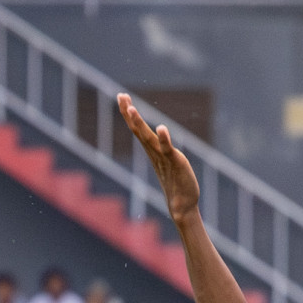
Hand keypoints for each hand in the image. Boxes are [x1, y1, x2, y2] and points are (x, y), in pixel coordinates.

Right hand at [119, 94, 200, 222]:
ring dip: (139, 124)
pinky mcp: (176, 163)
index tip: (122, 97)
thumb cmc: (176, 184)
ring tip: (132, 109)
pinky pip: (168, 150)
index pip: (138, 129)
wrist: (182, 205)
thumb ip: (163, 151)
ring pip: (148, 138)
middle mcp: (155, 152)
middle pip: (139, 130)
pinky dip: (164, 139)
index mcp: (152, 151)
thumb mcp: (167, 163)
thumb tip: (159, 140)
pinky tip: (161, 128)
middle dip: (130, 113)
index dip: (129, 113)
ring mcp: (164, 158)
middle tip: (121, 96)